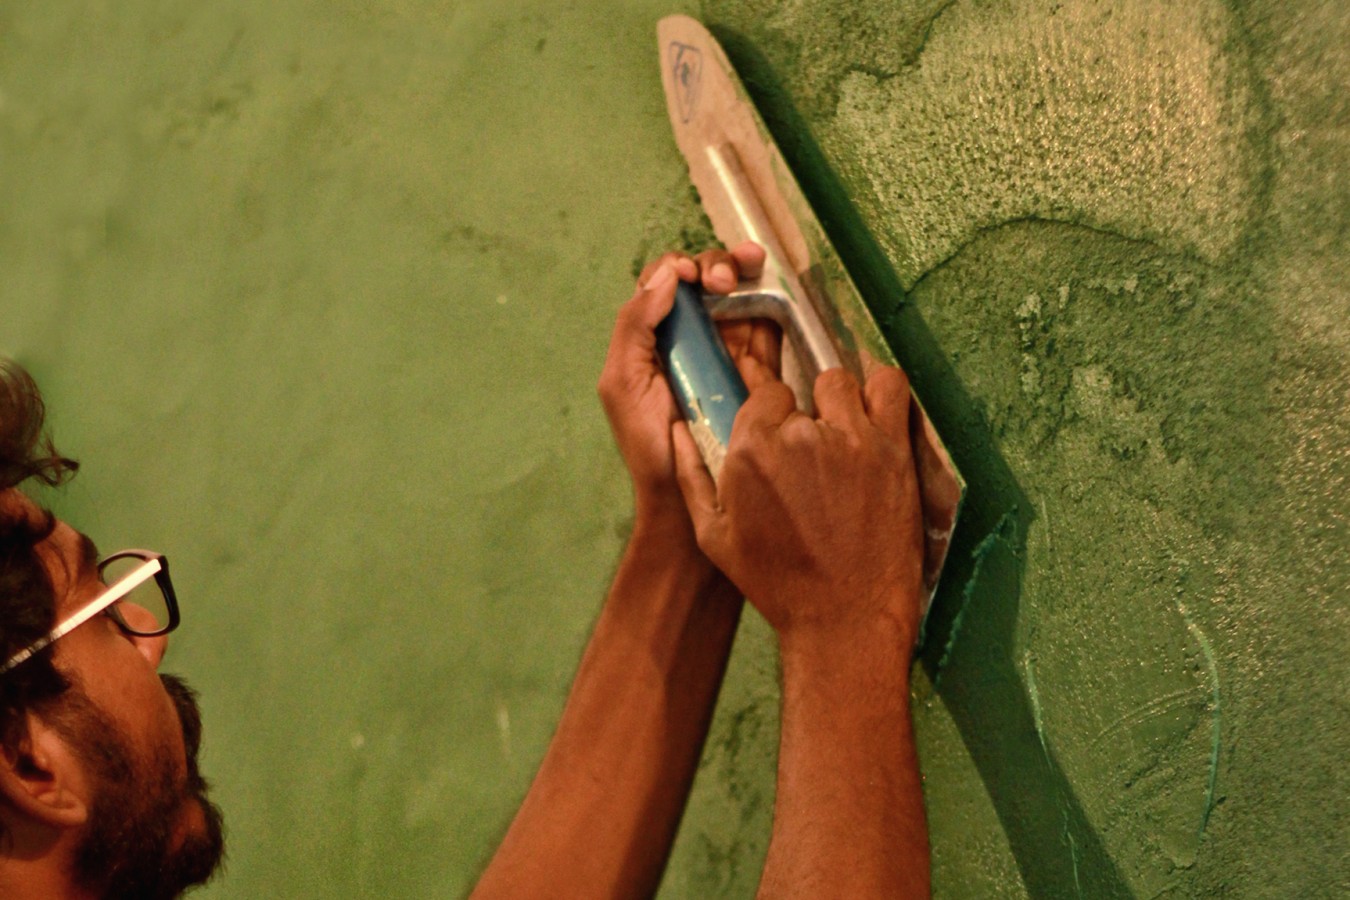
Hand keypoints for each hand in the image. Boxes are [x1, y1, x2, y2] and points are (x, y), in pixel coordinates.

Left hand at [598, 241, 777, 514]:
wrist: (690, 498)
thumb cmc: (649, 446)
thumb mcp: (622, 382)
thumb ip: (635, 325)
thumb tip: (669, 274)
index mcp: (651, 336)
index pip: (665, 281)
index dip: (680, 268)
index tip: (692, 281)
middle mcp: (689, 337)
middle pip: (705, 278)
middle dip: (716, 265)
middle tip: (723, 284)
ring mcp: (726, 349)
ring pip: (740, 291)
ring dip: (746, 271)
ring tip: (753, 269)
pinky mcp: (759, 366)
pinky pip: (769, 322)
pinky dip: (773, 298)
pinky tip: (774, 290)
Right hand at [672, 364, 924, 644]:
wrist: (845, 618)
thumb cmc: (777, 583)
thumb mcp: (714, 537)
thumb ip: (691, 474)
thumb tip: (677, 428)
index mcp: (751, 450)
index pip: (763, 394)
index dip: (772, 414)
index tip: (783, 434)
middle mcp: (798, 435)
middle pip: (801, 387)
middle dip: (805, 411)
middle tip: (816, 447)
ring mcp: (849, 438)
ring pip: (841, 381)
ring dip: (841, 400)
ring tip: (845, 430)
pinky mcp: (891, 448)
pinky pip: (890, 386)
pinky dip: (883, 390)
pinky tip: (875, 414)